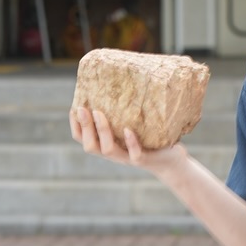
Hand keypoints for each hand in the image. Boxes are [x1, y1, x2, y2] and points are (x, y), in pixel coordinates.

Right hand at [69, 105, 183, 174]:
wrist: (171, 161)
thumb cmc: (150, 139)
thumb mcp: (133, 125)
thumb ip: (122, 114)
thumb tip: (114, 84)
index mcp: (108, 145)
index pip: (83, 140)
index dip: (76, 126)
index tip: (73, 109)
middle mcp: (114, 154)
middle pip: (90, 146)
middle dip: (85, 127)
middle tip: (82, 109)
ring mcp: (128, 158)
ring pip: (108, 150)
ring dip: (102, 131)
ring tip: (99, 113)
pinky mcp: (144, 160)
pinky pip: (135, 154)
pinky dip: (130, 142)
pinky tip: (128, 130)